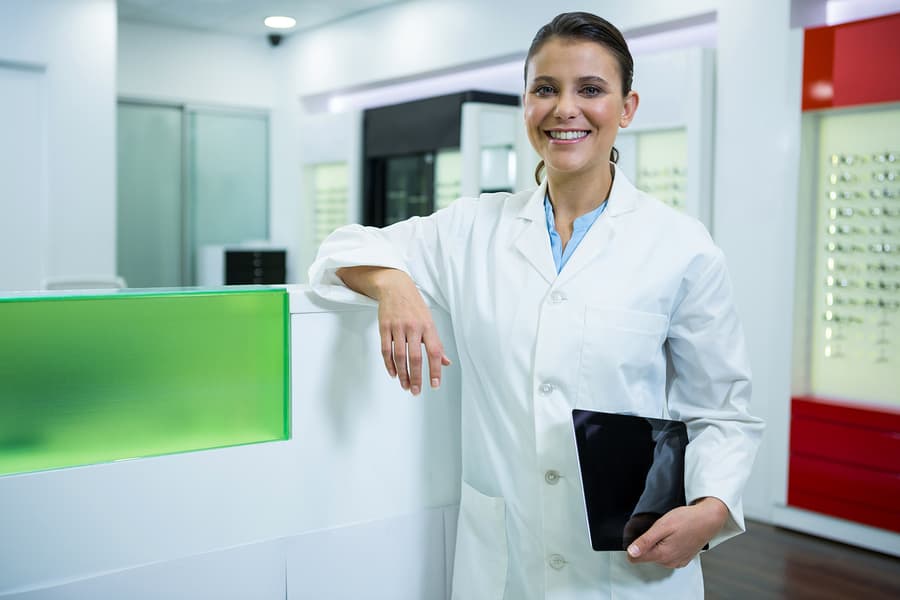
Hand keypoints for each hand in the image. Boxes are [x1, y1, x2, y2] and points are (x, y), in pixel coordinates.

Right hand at [337, 267, 450, 394]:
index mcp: (428, 326)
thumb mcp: (429, 321)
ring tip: (405, 386)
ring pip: (400, 356)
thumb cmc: (414, 305)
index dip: (435, 370)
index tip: (435, 385)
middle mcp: (413, 327)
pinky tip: (393, 374)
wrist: (394, 286)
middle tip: (416, 391)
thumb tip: (446, 362)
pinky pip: (386, 350)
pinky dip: (389, 364)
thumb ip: (436, 343)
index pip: (435, 352)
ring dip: (402, 374)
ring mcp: (398, 327)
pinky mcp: (384, 327)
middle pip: (416, 357)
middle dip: (417, 377)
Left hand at [625, 497, 727, 567]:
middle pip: (647, 556)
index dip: (634, 546)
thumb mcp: (662, 526)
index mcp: (662, 555)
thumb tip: (631, 552)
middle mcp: (670, 562)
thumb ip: (645, 541)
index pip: (635, 558)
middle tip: (659, 530)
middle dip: (648, 543)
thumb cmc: (687, 520)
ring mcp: (677, 562)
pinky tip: (675, 536)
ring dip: (659, 544)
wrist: (708, 520)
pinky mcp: (683, 559)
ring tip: (669, 532)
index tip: (640, 536)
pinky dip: (668, 546)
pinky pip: (668, 555)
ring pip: (657, 555)